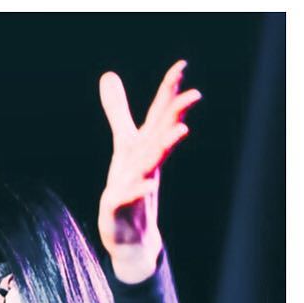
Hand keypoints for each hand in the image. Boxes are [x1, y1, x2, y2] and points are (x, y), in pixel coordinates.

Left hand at [98, 60, 201, 282]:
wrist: (130, 237)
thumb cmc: (130, 187)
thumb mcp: (124, 146)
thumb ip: (118, 111)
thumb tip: (108, 74)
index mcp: (146, 147)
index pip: (160, 116)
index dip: (169, 91)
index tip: (181, 65)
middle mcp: (145, 163)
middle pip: (161, 136)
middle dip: (176, 115)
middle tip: (195, 95)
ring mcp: (136, 184)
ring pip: (151, 164)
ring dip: (165, 147)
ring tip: (182, 131)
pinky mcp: (121, 206)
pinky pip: (131, 197)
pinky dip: (140, 191)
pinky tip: (147, 186)